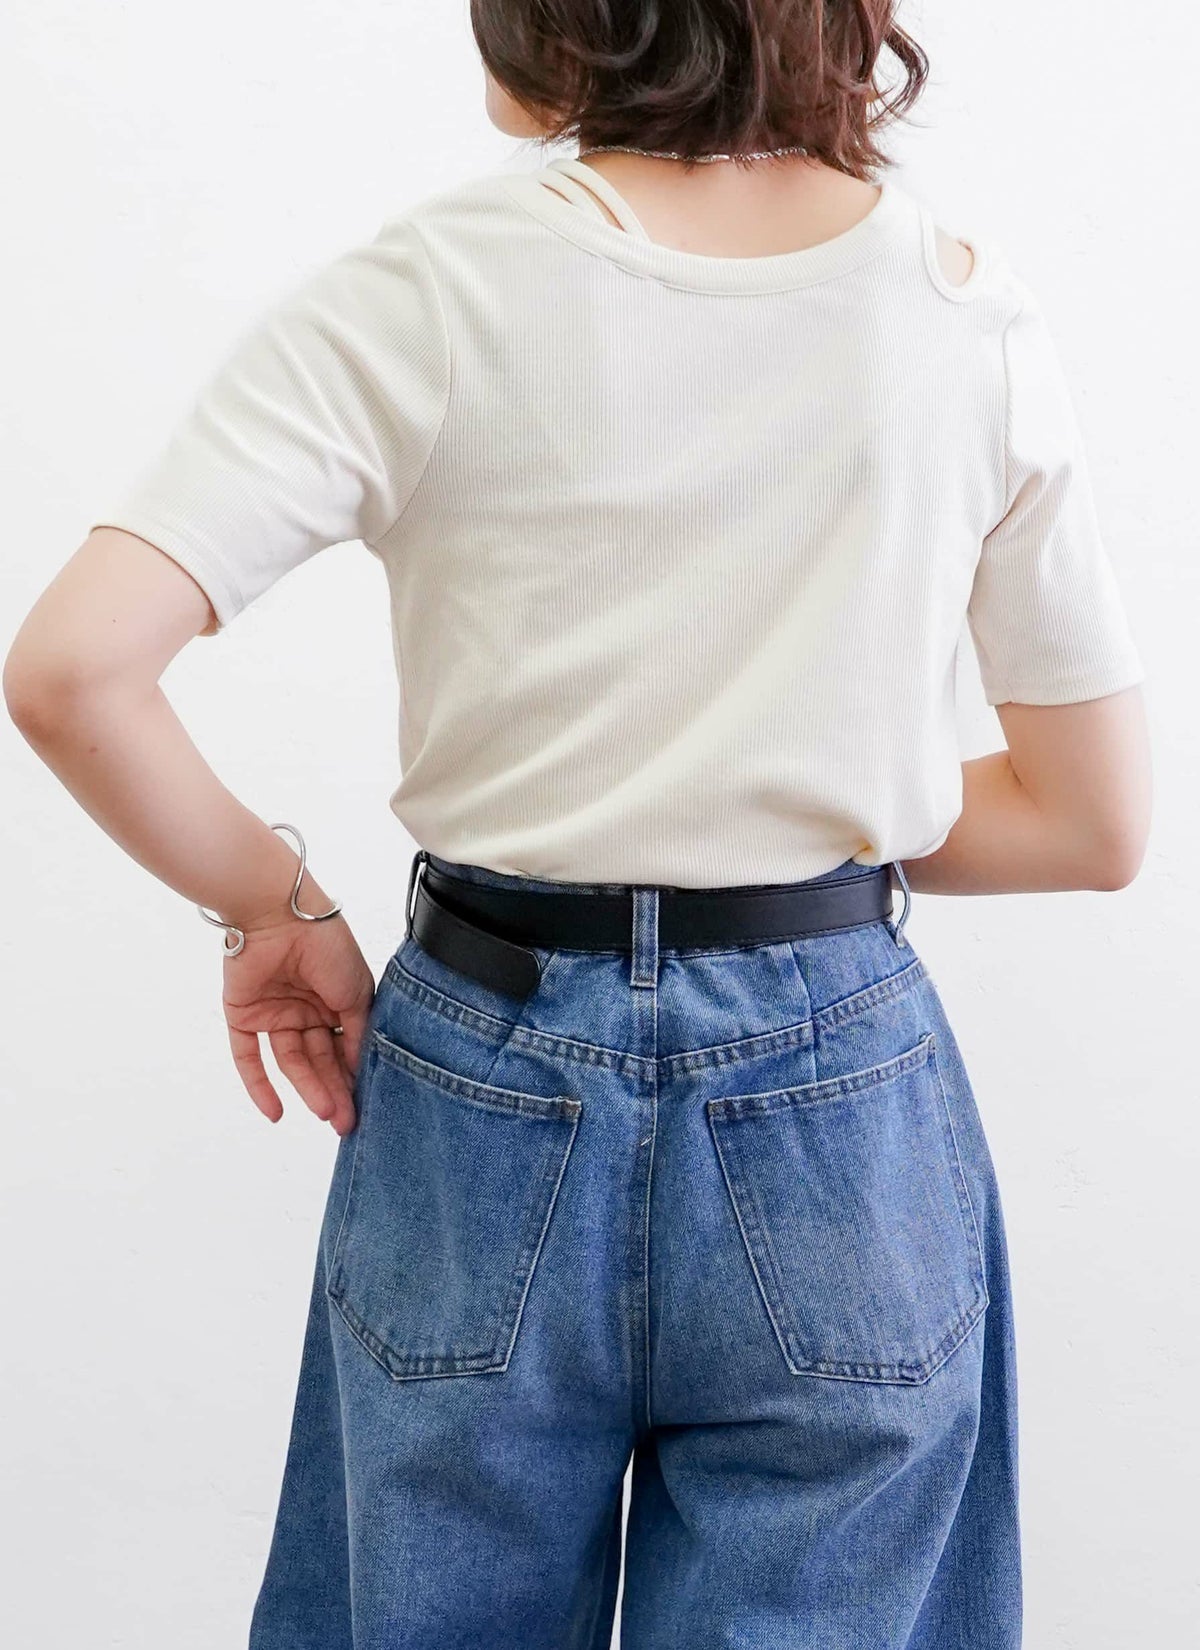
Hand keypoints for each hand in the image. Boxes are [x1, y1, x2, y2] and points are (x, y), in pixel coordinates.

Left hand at [219, 907, 375, 1135]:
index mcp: (334, 1001)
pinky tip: (275, 1113)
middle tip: (345, 1122)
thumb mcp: (356, 992)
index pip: (344, 1047)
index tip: (365, 1105)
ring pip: (292, 1061)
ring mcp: (275, 1014)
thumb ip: (357, 1032)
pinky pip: (249, 1057)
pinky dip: (259, 1086)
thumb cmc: (326, 946)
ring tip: (325, 1113)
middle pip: (319, 1059)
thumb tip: (360, 1070)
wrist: (280, 916)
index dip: (353, 1076)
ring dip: (308, 1088)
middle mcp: (305, 1010)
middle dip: (333, 1089)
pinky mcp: (243, 1016)